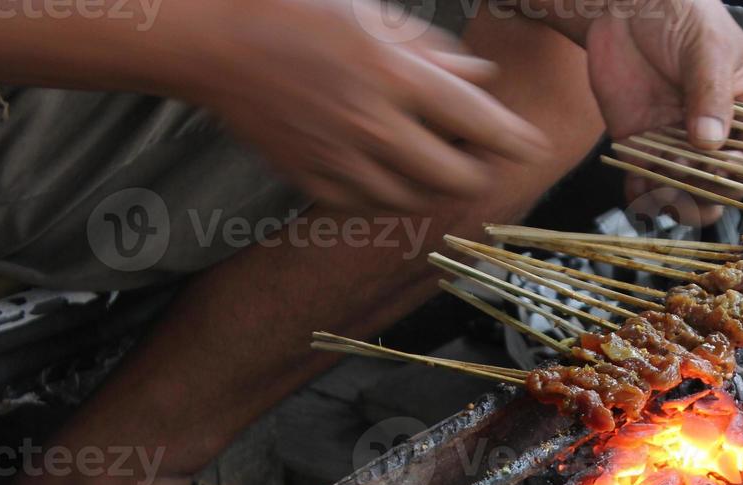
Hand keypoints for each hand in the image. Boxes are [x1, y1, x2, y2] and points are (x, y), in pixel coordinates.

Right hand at [185, 0, 551, 212]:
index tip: (532, 145)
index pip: (479, 122)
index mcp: (394, 74)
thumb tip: (481, 80)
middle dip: (477, 170)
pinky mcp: (311, 179)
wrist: (211, 37)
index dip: (515, 140)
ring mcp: (341, 157)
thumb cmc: (292, 9)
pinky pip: (369, 207)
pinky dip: (388, 196)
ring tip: (433, 162)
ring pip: (416, 201)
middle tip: (477, 155)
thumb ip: (432, 52)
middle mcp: (373, 124)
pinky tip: (387, 173)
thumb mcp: (371, 13)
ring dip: (434, 186)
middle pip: (457, 178)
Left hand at [579, 0, 742, 220]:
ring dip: (677, 198)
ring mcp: (681, 145)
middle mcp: (719, 135)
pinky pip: (646, 185)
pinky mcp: (645, 149)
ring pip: (689, 192)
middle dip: (709, 188)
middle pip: (726, 183)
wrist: (626, 7)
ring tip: (662, 180)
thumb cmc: (682, 14)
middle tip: (688, 171)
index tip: (722, 164)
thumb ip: (710, 93)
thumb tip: (711, 141)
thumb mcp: (706, 48)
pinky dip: (641, 195)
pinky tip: (637, 186)